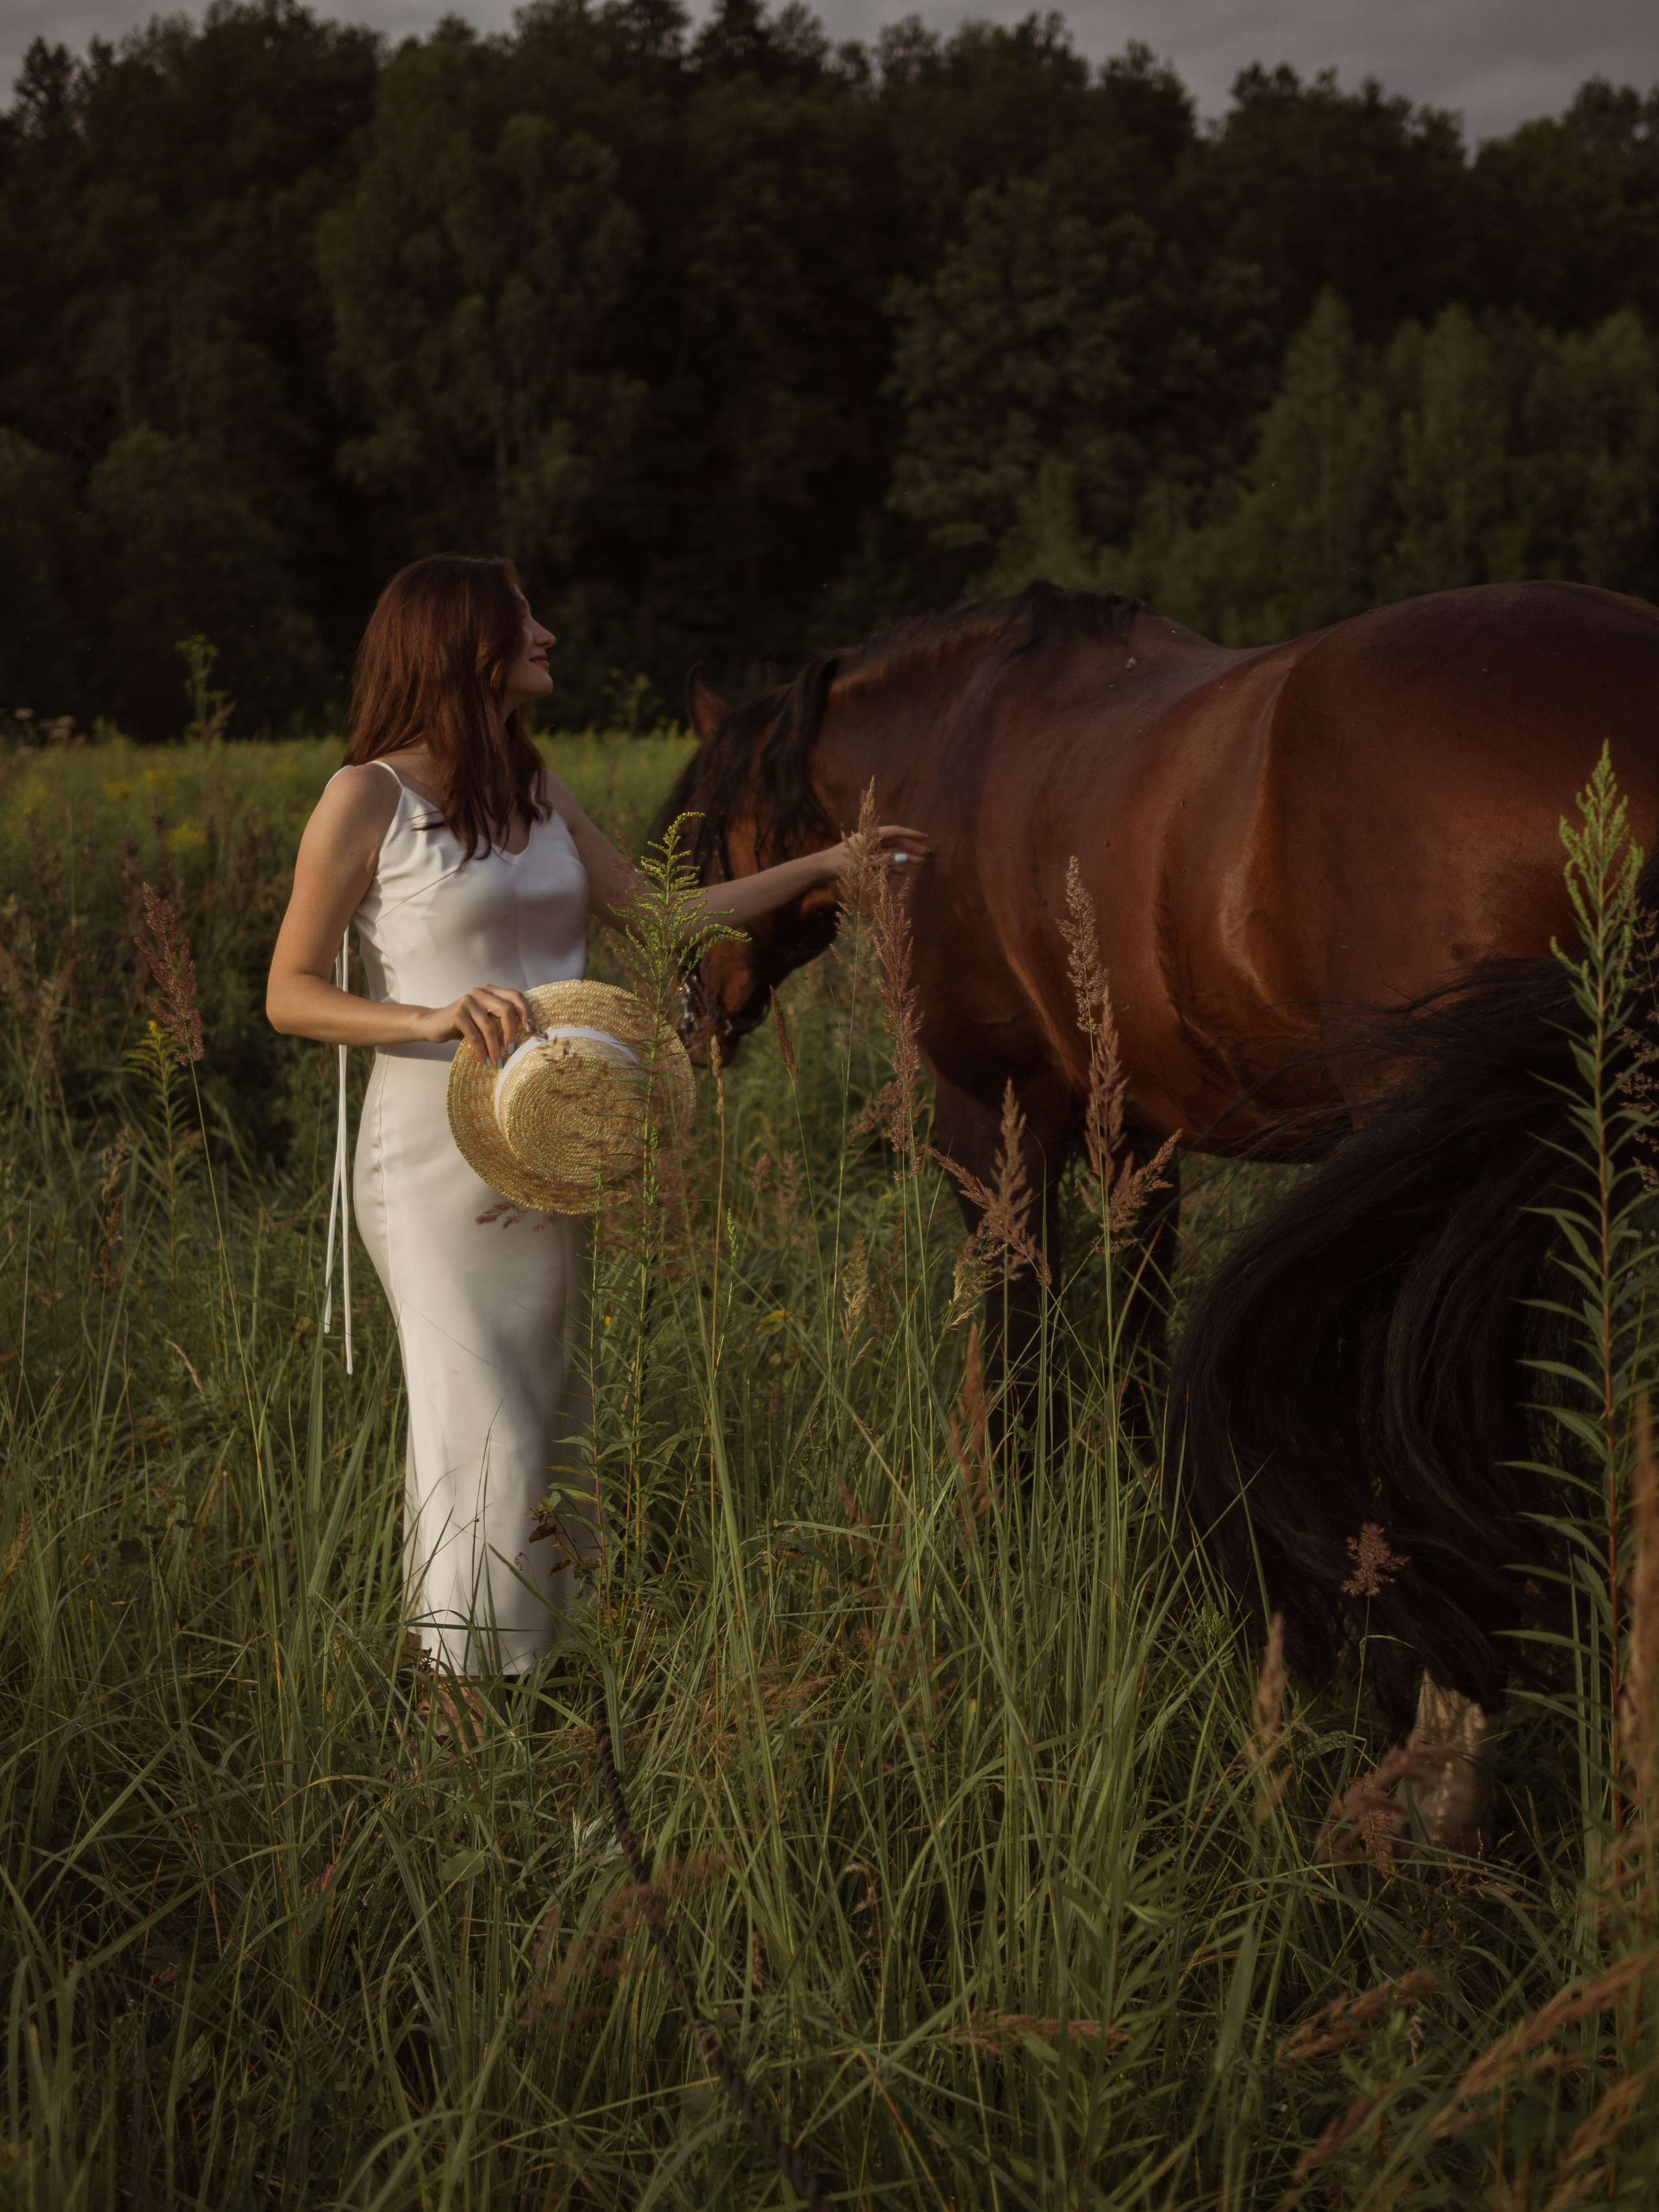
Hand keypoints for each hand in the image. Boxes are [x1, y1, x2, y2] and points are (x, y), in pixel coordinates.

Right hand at [413, 985, 535, 1067]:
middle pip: (506, 1009)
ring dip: (495, 1048)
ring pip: (489, 1026)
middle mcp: (481, 992)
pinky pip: (474, 1036)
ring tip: (498, 1062)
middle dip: (512, 1032)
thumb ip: (500, 1019)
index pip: (516, 996)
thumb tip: (526, 1036)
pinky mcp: (457, 1013)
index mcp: (491, 991)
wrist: (433, 1024)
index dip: (526, 1011)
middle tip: (513, 1050)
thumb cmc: (464, 1024)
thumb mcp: (484, 1018)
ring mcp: (468, 1001)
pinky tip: (485, 1061)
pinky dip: (481, 1051)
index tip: (531, 1029)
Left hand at [830, 823, 930, 885]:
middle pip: (896, 841)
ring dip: (904, 857)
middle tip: (926, 854)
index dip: (911, 835)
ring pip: (891, 851)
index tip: (924, 838)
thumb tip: (904, 858)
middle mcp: (871, 839)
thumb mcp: (866, 863)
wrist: (822, 868)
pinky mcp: (864, 858)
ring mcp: (868, 849)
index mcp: (871, 835)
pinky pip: (882, 860)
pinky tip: (902, 871)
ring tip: (918, 863)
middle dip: (911, 847)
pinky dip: (892, 865)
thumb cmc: (842, 863)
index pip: (896, 831)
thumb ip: (885, 861)